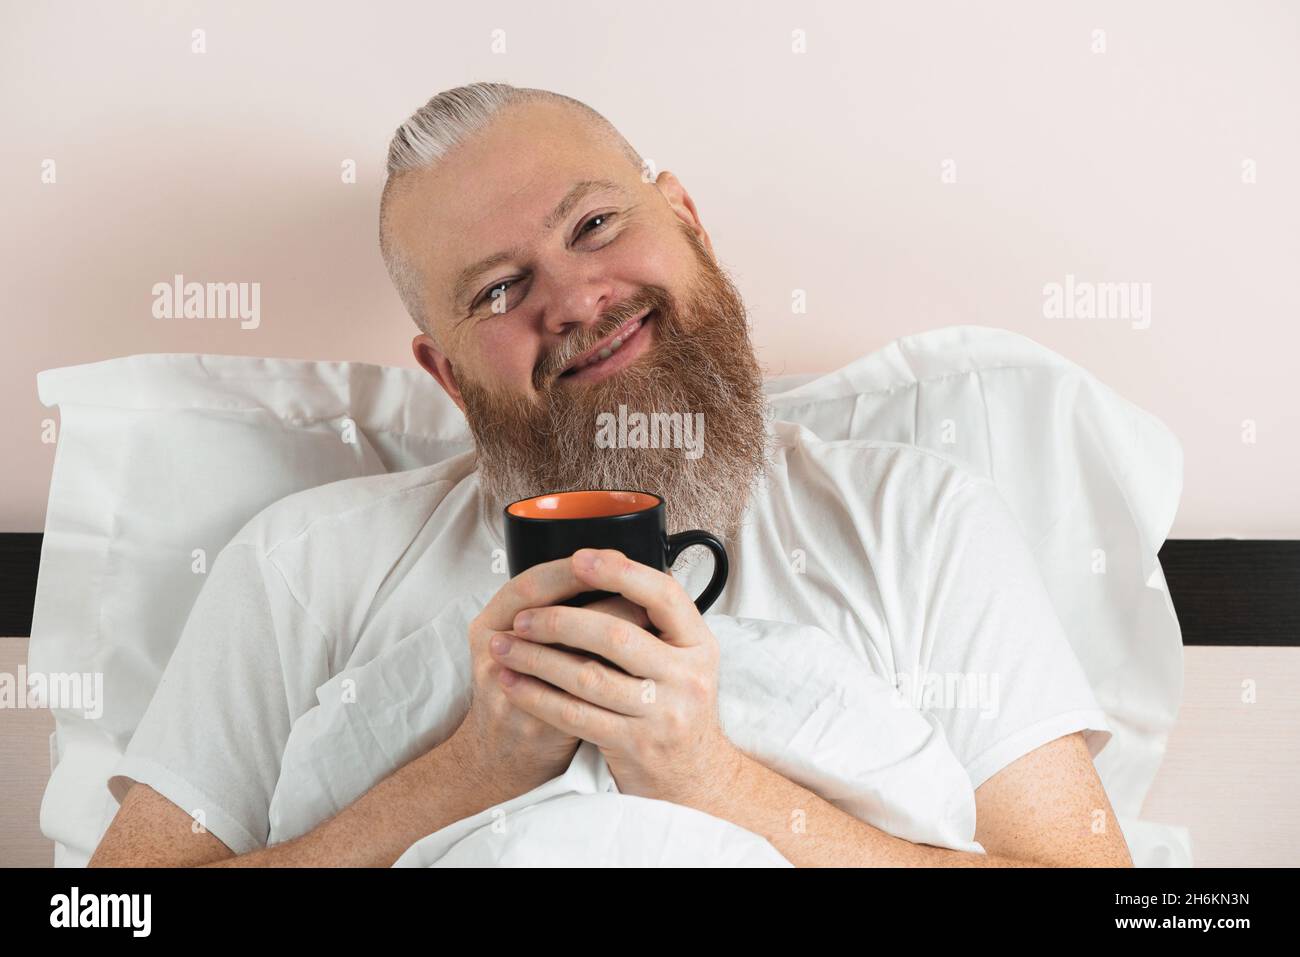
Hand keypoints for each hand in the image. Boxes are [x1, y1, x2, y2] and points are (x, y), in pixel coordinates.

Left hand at [488, 547, 742, 803]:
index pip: (664, 596)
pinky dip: (539, 696)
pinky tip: (515, 684)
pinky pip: (576, 715)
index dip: (620, 573)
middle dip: (560, 621)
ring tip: (504, 648)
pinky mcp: (635, 745)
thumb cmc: (676, 709)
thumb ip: (656, 624)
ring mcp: (662, 714)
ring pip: (588, 676)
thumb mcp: (684, 662)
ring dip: (538, 659)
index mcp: (699, 645)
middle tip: (522, 617)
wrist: (693, 778)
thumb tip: (611, 565)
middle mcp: (687, 677)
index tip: (580, 559)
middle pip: (617, 636)